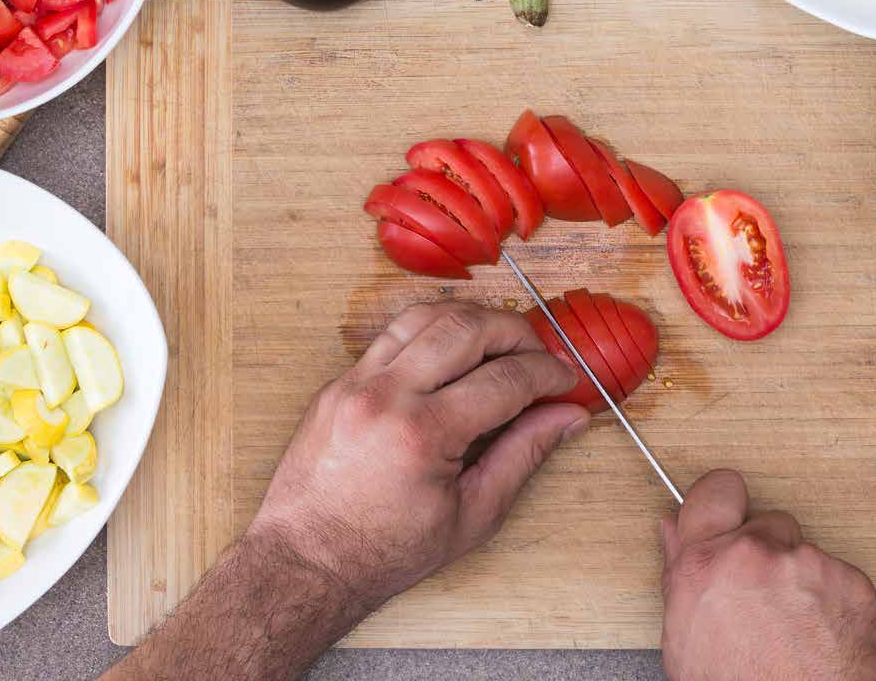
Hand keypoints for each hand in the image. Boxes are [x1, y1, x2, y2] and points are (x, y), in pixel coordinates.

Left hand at [249, 301, 589, 619]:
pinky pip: (392, 334)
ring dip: (473, 319)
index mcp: (423, 435)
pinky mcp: (339, 382)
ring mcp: (355, 383)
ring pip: (425, 315)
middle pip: (467, 327)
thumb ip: (524, 455)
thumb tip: (568, 417)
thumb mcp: (473, 515)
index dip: (548, 374)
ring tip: (501, 343)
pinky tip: (453, 352)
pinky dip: (432, 331)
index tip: (567, 379)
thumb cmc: (387, 550)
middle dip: (517, 331)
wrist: (306, 561)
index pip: (505, 379)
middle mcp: (386, 396)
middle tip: (540, 353)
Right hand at [660, 470, 875, 680]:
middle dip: (769, 554)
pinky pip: (844, 584)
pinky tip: (821, 641)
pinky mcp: (856, 588)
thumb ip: (680, 573)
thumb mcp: (685, 640)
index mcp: (708, 563)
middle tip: (765, 601)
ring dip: (804, 585)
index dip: (722, 499)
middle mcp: (760, 555)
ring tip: (795, 634)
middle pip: (770, 524)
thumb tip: (673, 531)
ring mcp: (813, 568)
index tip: (729, 506)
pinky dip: (837, 608)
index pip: (715, 492)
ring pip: (809, 558)